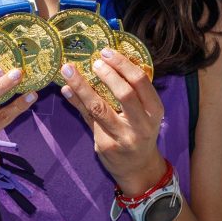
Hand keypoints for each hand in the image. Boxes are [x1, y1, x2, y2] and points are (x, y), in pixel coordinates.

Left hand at [59, 48, 166, 194]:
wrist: (138, 168)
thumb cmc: (140, 132)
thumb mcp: (144, 112)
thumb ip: (129, 91)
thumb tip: (105, 61)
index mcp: (154, 110)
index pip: (141, 82)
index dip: (122, 64)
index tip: (107, 52)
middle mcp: (142, 124)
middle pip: (124, 94)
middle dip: (107, 74)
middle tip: (93, 61)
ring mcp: (122, 137)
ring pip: (99, 107)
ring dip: (82, 86)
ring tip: (69, 70)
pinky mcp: (105, 145)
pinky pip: (87, 118)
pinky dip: (76, 102)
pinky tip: (67, 90)